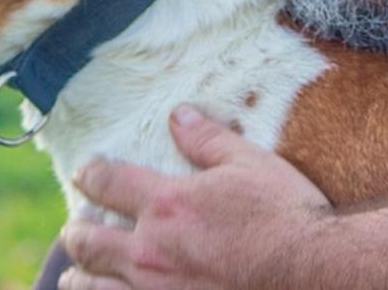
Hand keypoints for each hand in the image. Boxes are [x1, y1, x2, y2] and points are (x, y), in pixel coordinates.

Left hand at [58, 104, 334, 288]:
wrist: (311, 274)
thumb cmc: (284, 216)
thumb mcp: (250, 164)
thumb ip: (207, 140)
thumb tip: (178, 114)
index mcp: (166, 204)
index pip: (107, 182)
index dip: (91, 176)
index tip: (85, 174)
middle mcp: (150, 251)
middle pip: (88, 242)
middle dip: (77, 233)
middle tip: (76, 230)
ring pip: (93, 287)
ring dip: (82, 277)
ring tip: (78, 275)